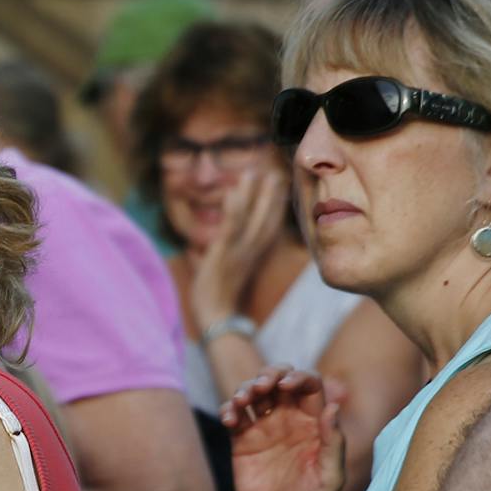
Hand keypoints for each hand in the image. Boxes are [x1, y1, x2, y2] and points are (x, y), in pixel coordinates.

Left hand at [189, 159, 290, 330]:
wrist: (215, 318)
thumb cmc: (216, 300)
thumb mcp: (224, 274)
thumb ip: (221, 257)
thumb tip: (210, 248)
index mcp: (252, 256)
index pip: (268, 228)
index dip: (275, 208)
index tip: (280, 189)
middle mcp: (249, 251)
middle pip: (265, 218)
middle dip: (270, 194)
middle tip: (275, 172)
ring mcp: (238, 251)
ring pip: (250, 217)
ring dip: (254, 194)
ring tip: (255, 172)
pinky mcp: (223, 253)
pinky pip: (231, 227)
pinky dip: (234, 208)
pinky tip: (234, 191)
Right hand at [221, 366, 346, 490]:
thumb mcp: (330, 477)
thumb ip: (333, 442)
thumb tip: (332, 406)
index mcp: (314, 424)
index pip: (309, 385)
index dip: (297, 377)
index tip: (284, 386)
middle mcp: (289, 421)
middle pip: (278, 381)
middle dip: (269, 375)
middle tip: (260, 386)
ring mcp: (265, 430)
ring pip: (253, 394)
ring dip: (246, 388)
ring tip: (242, 402)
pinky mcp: (243, 443)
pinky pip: (234, 416)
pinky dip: (229, 410)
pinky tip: (229, 418)